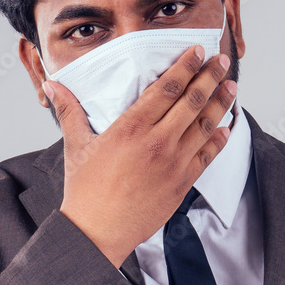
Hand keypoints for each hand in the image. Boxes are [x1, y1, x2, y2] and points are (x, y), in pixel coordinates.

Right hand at [45, 46, 236, 267]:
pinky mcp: (182, 183)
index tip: (198, 52)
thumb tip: (52, 85)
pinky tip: (226, 126)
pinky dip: (219, 139)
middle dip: (210, 77)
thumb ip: (69, 110)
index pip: (167, 88)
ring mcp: (174, 163)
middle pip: (193, 101)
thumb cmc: (85, 191)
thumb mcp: (75, 145)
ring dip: (222, 103)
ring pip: (205, 125)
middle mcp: (157, 142)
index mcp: (131, 128)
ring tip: (232, 87)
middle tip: (222, 61)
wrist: (98, 233)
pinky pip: (207, 155)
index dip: (186, 66)